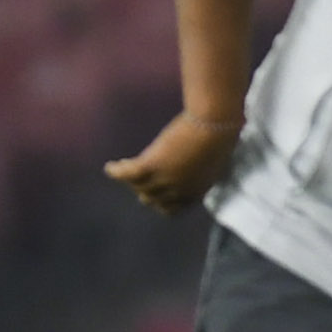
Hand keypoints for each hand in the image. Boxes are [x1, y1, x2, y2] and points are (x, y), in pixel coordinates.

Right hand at [104, 112, 242, 214]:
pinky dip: (116, 171)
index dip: (160, 201)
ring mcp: (164, 179)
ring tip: (124, 166)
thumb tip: (188, 172)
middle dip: (144, 189)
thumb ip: (198, 174)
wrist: (215, 122)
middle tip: (138, 177)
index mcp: (196, 193)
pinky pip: (126, 174)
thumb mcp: (212, 163)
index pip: (171, 209)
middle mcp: (178, 191)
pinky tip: (111, 167)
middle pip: (151, 198)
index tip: (154, 192)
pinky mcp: (151, 165)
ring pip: (138, 186)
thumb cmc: (220, 135)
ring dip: (129, 178)